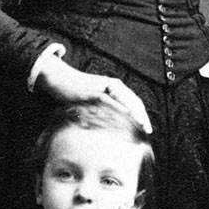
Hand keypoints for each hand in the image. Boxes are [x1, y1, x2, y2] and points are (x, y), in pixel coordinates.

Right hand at [34, 54, 151, 133]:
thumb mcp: (94, 98)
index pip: (134, 102)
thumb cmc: (76, 90)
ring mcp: (104, 87)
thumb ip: (105, 107)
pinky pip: (109, 102)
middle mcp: (113, 85)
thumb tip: (114, 123)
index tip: (147, 128)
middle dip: (142, 116)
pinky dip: (118, 110)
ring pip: (125, 101)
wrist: (60, 78)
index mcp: (116, 87)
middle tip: (148, 130)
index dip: (142, 115)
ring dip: (134, 115)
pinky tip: (124, 118)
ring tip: (141, 126)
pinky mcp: (95, 91)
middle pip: (134, 101)